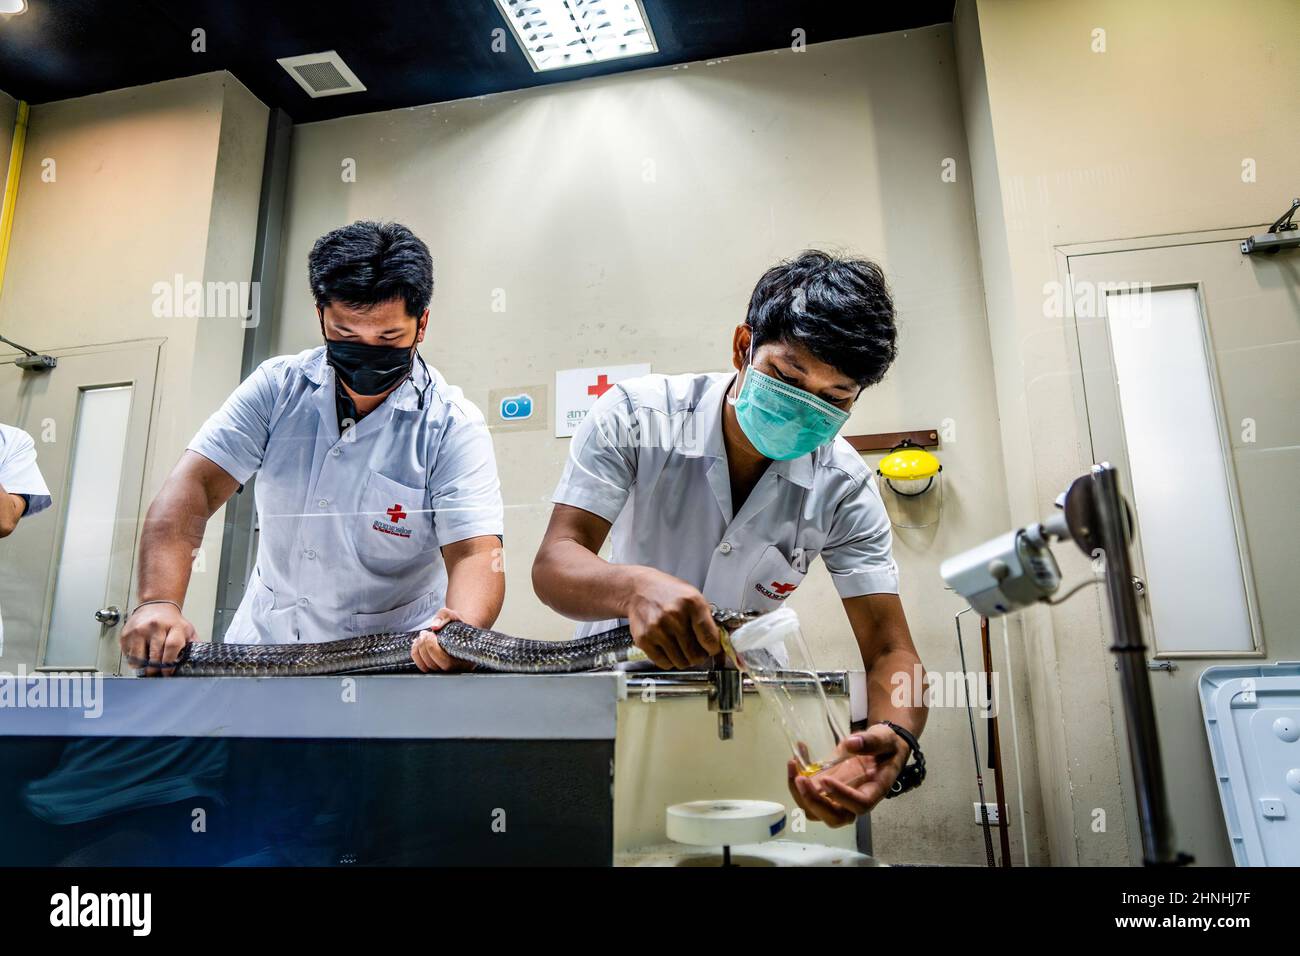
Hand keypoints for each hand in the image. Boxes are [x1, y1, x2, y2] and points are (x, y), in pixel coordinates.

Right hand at [120, 602, 195, 676]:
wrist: (156, 605)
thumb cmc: (172, 621)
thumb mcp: (187, 630)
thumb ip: (193, 645)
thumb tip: (198, 660)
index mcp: (174, 626)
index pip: (172, 646)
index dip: (170, 663)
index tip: (168, 672)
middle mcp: (155, 626)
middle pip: (154, 656)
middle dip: (156, 669)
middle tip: (157, 673)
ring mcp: (139, 630)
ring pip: (139, 658)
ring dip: (143, 667)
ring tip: (148, 666)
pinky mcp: (126, 634)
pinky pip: (128, 655)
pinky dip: (134, 660)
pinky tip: (141, 656)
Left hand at [410, 608, 476, 672]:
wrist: (459, 630)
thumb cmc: (458, 625)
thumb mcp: (453, 615)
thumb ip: (444, 617)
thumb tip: (434, 626)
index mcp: (464, 659)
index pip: (445, 661)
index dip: (432, 647)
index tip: (431, 633)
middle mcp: (455, 668)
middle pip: (433, 664)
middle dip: (424, 646)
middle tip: (424, 633)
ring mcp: (444, 670)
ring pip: (425, 667)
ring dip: (418, 650)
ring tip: (422, 637)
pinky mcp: (435, 668)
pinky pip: (421, 666)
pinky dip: (416, 654)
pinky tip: (418, 643)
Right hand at [624, 568, 720, 669]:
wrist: (638, 589)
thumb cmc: (668, 593)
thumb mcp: (693, 596)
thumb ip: (706, 619)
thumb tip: (718, 644)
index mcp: (692, 603)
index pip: (710, 638)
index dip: (714, 649)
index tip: (713, 649)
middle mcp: (674, 616)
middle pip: (695, 654)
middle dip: (699, 656)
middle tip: (697, 651)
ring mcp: (657, 628)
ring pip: (680, 662)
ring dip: (684, 660)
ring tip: (682, 649)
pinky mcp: (644, 639)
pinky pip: (664, 663)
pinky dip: (669, 661)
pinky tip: (669, 650)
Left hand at [787, 724, 910, 826]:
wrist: (880, 748)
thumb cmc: (886, 747)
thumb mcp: (885, 739)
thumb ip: (872, 741)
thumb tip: (851, 743)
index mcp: (873, 791)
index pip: (859, 804)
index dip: (841, 797)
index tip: (826, 780)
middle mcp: (854, 802)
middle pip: (833, 817)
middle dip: (814, 802)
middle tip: (801, 779)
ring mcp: (836, 798)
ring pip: (815, 811)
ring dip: (799, 794)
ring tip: (793, 766)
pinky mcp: (824, 790)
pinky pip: (807, 795)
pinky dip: (796, 780)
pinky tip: (795, 758)